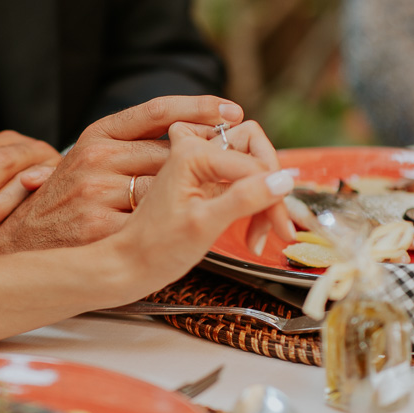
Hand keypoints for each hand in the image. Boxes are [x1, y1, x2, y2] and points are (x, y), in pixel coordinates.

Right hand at [0, 96, 245, 255]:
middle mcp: (96, 158)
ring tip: (213, 202)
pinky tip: (182, 229)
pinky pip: (153, 224)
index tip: (231, 109)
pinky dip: (171, 226)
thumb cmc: (61, 203)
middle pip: (171, 153)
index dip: (197, 108)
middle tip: (240, 164)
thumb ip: (130, 150)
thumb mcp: (87, 162)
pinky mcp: (102, 228)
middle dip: (207, 162)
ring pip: (167, 188)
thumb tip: (190, 138)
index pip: (155, 112)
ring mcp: (98, 193)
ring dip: (193, 198)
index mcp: (96, 135)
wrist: (18, 244)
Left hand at [106, 121, 295, 289]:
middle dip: (270, 190)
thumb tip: (283, 180)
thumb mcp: (204, 225)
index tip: (283, 230)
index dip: (274, 197)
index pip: (255, 165)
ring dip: (261, 197)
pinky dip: (249, 201)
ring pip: (250, 165)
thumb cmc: (157, 249)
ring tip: (257, 236)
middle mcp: (193, 148)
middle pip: (255, 153)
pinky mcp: (200, 178)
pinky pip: (238, 179)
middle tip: (275, 228)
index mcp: (192, 152)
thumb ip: (244, 198)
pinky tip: (249, 228)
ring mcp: (197, 163)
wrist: (130, 264)